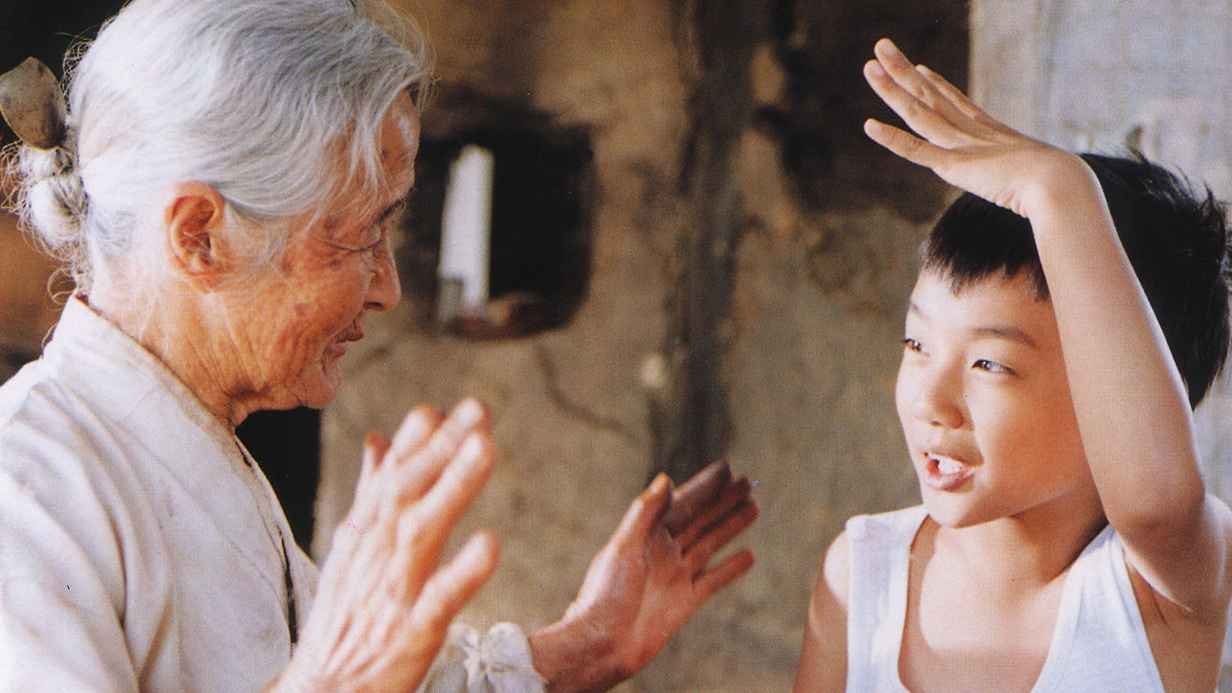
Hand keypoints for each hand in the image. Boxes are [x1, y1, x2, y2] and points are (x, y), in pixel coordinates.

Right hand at [273, 400, 499, 692]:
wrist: (319, 692)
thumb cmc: (343, 618)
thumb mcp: (352, 548)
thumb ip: (371, 491)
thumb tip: (378, 439)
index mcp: (365, 534)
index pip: (391, 476)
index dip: (416, 440)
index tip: (442, 406)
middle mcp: (376, 554)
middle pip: (407, 491)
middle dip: (441, 447)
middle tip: (479, 409)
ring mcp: (392, 591)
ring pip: (421, 531)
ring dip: (452, 487)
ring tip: (485, 449)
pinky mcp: (410, 632)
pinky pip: (439, 598)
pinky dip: (462, 570)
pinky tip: (491, 543)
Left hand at [530, 461, 758, 691]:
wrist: (604, 643)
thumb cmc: (605, 594)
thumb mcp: (624, 546)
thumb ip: (645, 513)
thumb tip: (666, 479)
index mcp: (646, 534)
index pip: (682, 503)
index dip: (704, 485)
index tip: (728, 467)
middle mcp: (663, 551)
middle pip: (700, 519)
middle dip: (723, 501)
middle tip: (749, 482)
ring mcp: (676, 575)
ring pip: (711, 543)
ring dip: (731, 525)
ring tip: (754, 506)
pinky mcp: (687, 600)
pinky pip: (715, 579)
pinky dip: (732, 567)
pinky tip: (749, 555)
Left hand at [862, 38, 1094, 217]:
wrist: (1060, 184)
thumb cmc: (1057, 184)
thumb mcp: (1036, 174)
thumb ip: (1029, 175)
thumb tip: (1051, 187)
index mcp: (990, 131)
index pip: (955, 101)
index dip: (935, 84)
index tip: (919, 68)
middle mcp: (970, 130)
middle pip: (929, 95)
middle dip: (902, 71)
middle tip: (880, 46)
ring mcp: (960, 145)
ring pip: (917, 111)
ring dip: (891, 89)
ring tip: (869, 65)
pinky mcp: (953, 165)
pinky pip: (916, 150)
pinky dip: (892, 139)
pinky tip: (868, 125)